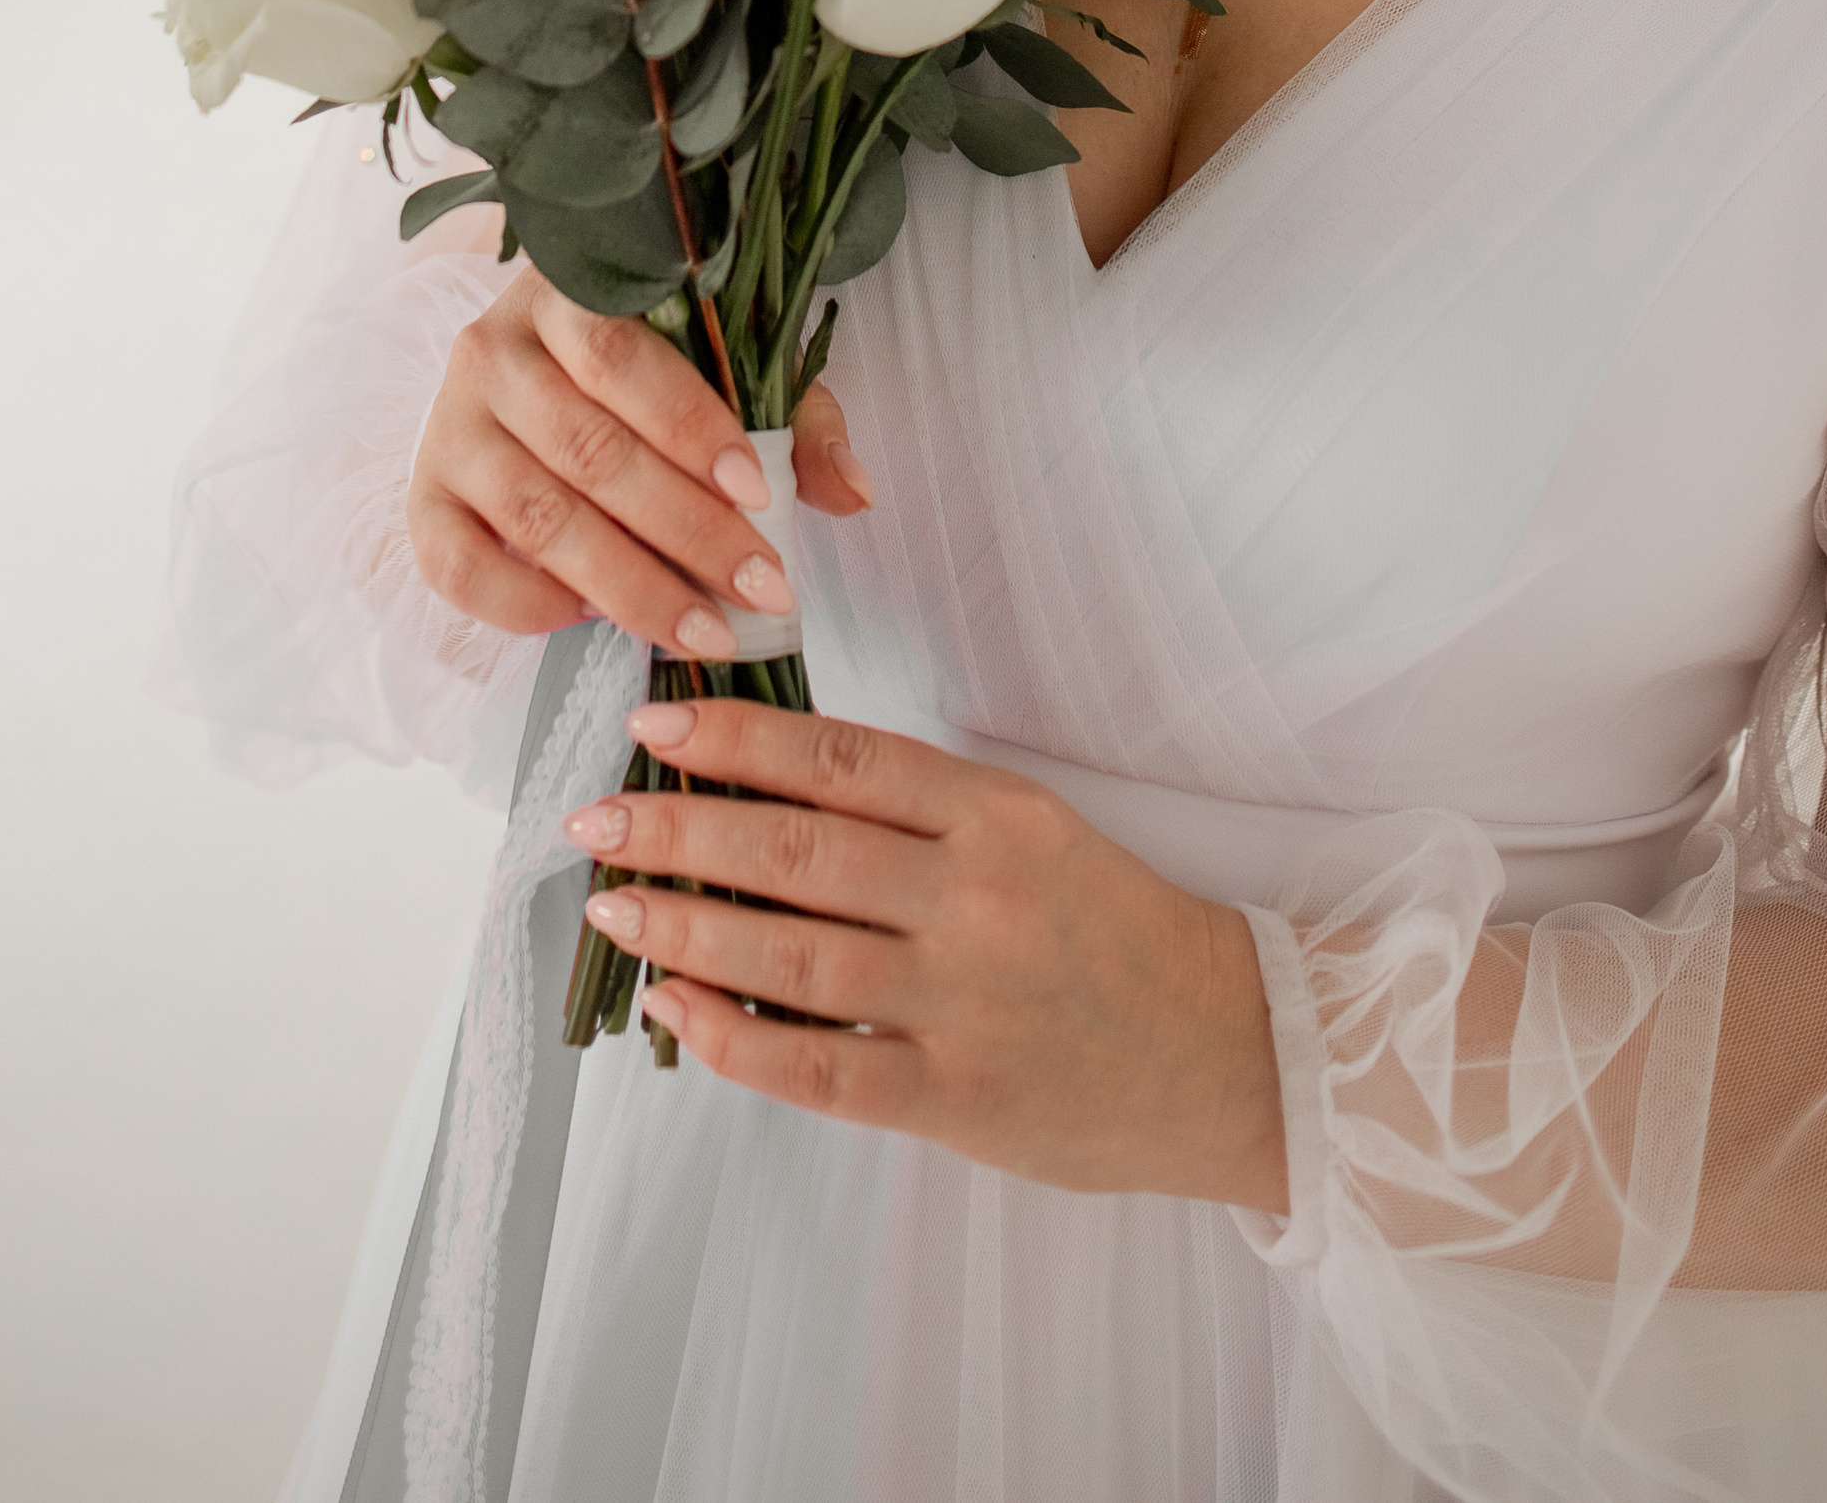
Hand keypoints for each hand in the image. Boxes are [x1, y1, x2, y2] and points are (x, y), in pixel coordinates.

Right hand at [408, 262, 874, 660]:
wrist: (526, 376)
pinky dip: (524, 605)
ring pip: (536, 515)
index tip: (761, 494)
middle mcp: (491, 351)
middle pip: (590, 450)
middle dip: (684, 532)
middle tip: (760, 591)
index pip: (624, 359)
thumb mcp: (728, 372)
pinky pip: (456, 566)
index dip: (692, 428)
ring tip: (701, 630)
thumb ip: (795, 422)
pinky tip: (590, 621)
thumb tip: (853, 495)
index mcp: (565, 295)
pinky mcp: (421, 498)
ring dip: (626, 584)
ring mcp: (449, 427)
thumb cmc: (645, 376)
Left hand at [561, 695, 1287, 1207]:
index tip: (658, 727)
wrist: (1227, 1051)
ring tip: (613, 907)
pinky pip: (820, 1068)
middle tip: (599, 817)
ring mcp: (962, 1003)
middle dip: (682, 829)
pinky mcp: (955, 1099)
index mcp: (996, 814)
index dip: (738, 739)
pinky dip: (736, 1040)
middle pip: (799, 849)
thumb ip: (919, 813)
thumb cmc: (1114, 930)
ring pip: (793, 955)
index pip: (841, 759)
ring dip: (688, 928)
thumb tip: (770, 788)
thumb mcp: (1033, 831)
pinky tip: (679, 1011)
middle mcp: (975, 898)